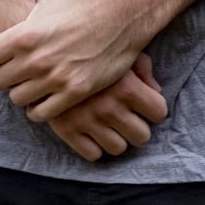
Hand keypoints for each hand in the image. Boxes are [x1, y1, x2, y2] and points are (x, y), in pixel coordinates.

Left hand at [0, 0, 149, 121]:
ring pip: (17, 99)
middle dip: (6, 75)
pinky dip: (40, 108)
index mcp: (24, 35)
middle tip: (19, 70)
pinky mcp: (75, 92)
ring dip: (23, 92)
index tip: (1, 57)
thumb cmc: (85, 1)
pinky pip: (41, 113)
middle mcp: (36, 59)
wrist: (125, 15)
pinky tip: (46, 96)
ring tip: (34, 83)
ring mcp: (56, 78)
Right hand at [47, 54, 168, 160]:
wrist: (46, 54)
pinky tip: (91, 131)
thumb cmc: (90, 50)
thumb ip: (143, 69)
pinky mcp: (67, 131)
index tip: (145, 105)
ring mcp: (87, 122)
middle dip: (137, 127)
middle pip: (142, 136)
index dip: (153, 108)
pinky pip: (92, 154)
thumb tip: (155, 92)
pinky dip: (94, 146)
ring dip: (116, 138)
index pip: (159, 112)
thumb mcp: (121, 51)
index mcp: (127, 87)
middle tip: (127, 118)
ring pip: (118, 148)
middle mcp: (109, 108)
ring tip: (108, 124)